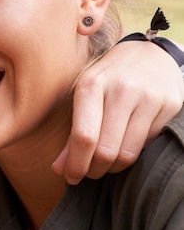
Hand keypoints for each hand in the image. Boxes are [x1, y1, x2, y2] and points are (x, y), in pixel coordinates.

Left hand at [52, 39, 183, 184]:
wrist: (148, 53)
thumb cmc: (108, 78)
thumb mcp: (84, 96)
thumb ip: (72, 133)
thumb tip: (60, 169)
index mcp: (92, 85)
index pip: (84, 136)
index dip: (76, 164)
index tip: (71, 177)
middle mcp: (121, 90)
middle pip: (105, 149)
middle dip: (94, 170)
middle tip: (88, 174)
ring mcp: (148, 97)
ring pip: (128, 152)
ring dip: (113, 167)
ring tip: (105, 165)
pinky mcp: (170, 105)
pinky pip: (148, 144)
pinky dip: (134, 153)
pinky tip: (125, 147)